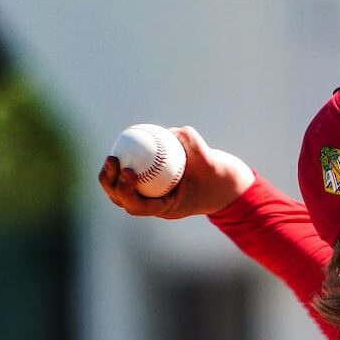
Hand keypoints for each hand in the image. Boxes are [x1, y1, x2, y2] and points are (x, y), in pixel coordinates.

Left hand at [97, 125, 255, 219]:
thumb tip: (176, 131)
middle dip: (111, 183)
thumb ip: (197, 149)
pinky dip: (128, 160)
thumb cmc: (222, 179)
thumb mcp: (214, 165)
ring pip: (124, 187)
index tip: (128, 172)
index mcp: (166, 207)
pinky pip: (135, 171)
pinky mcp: (151, 181)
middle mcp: (155, 202)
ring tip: (111, 157)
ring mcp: (152, 193)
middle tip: (112, 161)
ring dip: (112, 175)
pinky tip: (124, 143)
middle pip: (123, 198)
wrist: (228, 185)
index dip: (126, 191)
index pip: (138, 205)